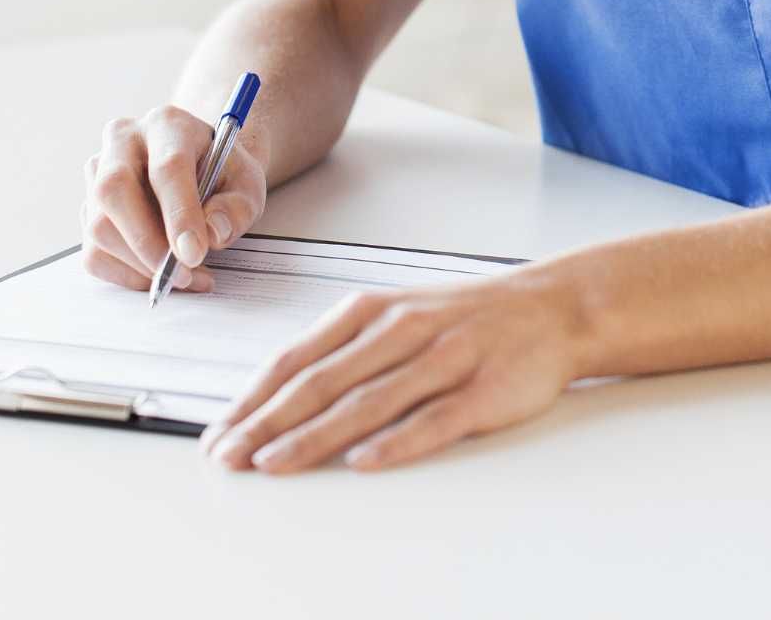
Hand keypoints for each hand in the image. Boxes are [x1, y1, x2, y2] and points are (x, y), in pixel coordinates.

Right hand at [79, 105, 268, 291]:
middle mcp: (123, 141)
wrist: (199, 167)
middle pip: (114, 190)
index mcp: (168, 125)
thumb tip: (212, 233)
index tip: (194, 253)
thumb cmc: (222, 174)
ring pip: (99, 226)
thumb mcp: (247, 185)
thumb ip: (237, 208)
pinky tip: (158, 275)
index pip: (167, 168)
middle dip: (147, 243)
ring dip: (139, 265)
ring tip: (184, 277)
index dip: (180, 214)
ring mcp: (98, 173)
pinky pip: (94, 252)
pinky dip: (126, 275)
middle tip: (180, 274)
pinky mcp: (88, 207)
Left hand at [200, 272, 587, 472]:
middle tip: (229, 456)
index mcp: (371, 312)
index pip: (297, 359)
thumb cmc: (464, 318)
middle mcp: (402, 330)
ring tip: (275, 463)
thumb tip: (275, 398)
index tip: (219, 433)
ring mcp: (444, 358)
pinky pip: (433, 419)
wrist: (551, 307)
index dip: (253, 399)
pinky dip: (395, 441)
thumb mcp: (396, 316)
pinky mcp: (483, 390)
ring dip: (315, 435)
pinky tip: (363, 462)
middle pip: (323, 382)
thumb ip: (342, 352)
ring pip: (368, 402)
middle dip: (268, 423)